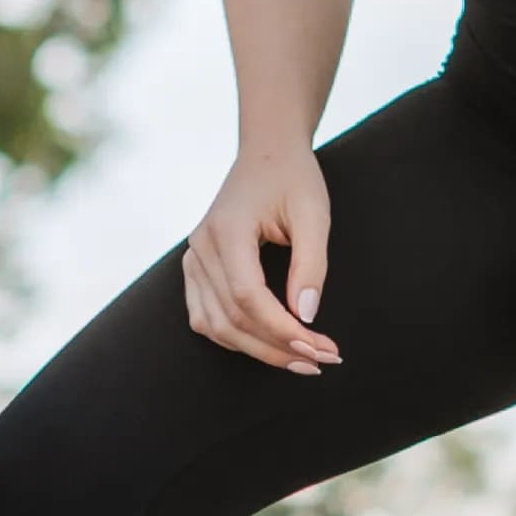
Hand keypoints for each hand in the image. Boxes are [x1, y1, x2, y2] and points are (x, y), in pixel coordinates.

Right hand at [182, 146, 338, 374]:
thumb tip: (307, 316)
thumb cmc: (293, 178)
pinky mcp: (196, 269)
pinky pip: (206, 317)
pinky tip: (269, 346)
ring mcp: (193, 260)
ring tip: (302, 360)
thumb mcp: (314, 213)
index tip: (319, 347)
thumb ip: (311, 264)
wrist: (267, 153)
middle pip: (231, 318)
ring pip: (216, 326)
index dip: (281, 329)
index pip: (247, 296)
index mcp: (226, 230)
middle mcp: (201, 248)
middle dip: (277, 347)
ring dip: (258, 350)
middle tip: (321, 362)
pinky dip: (236, 338)